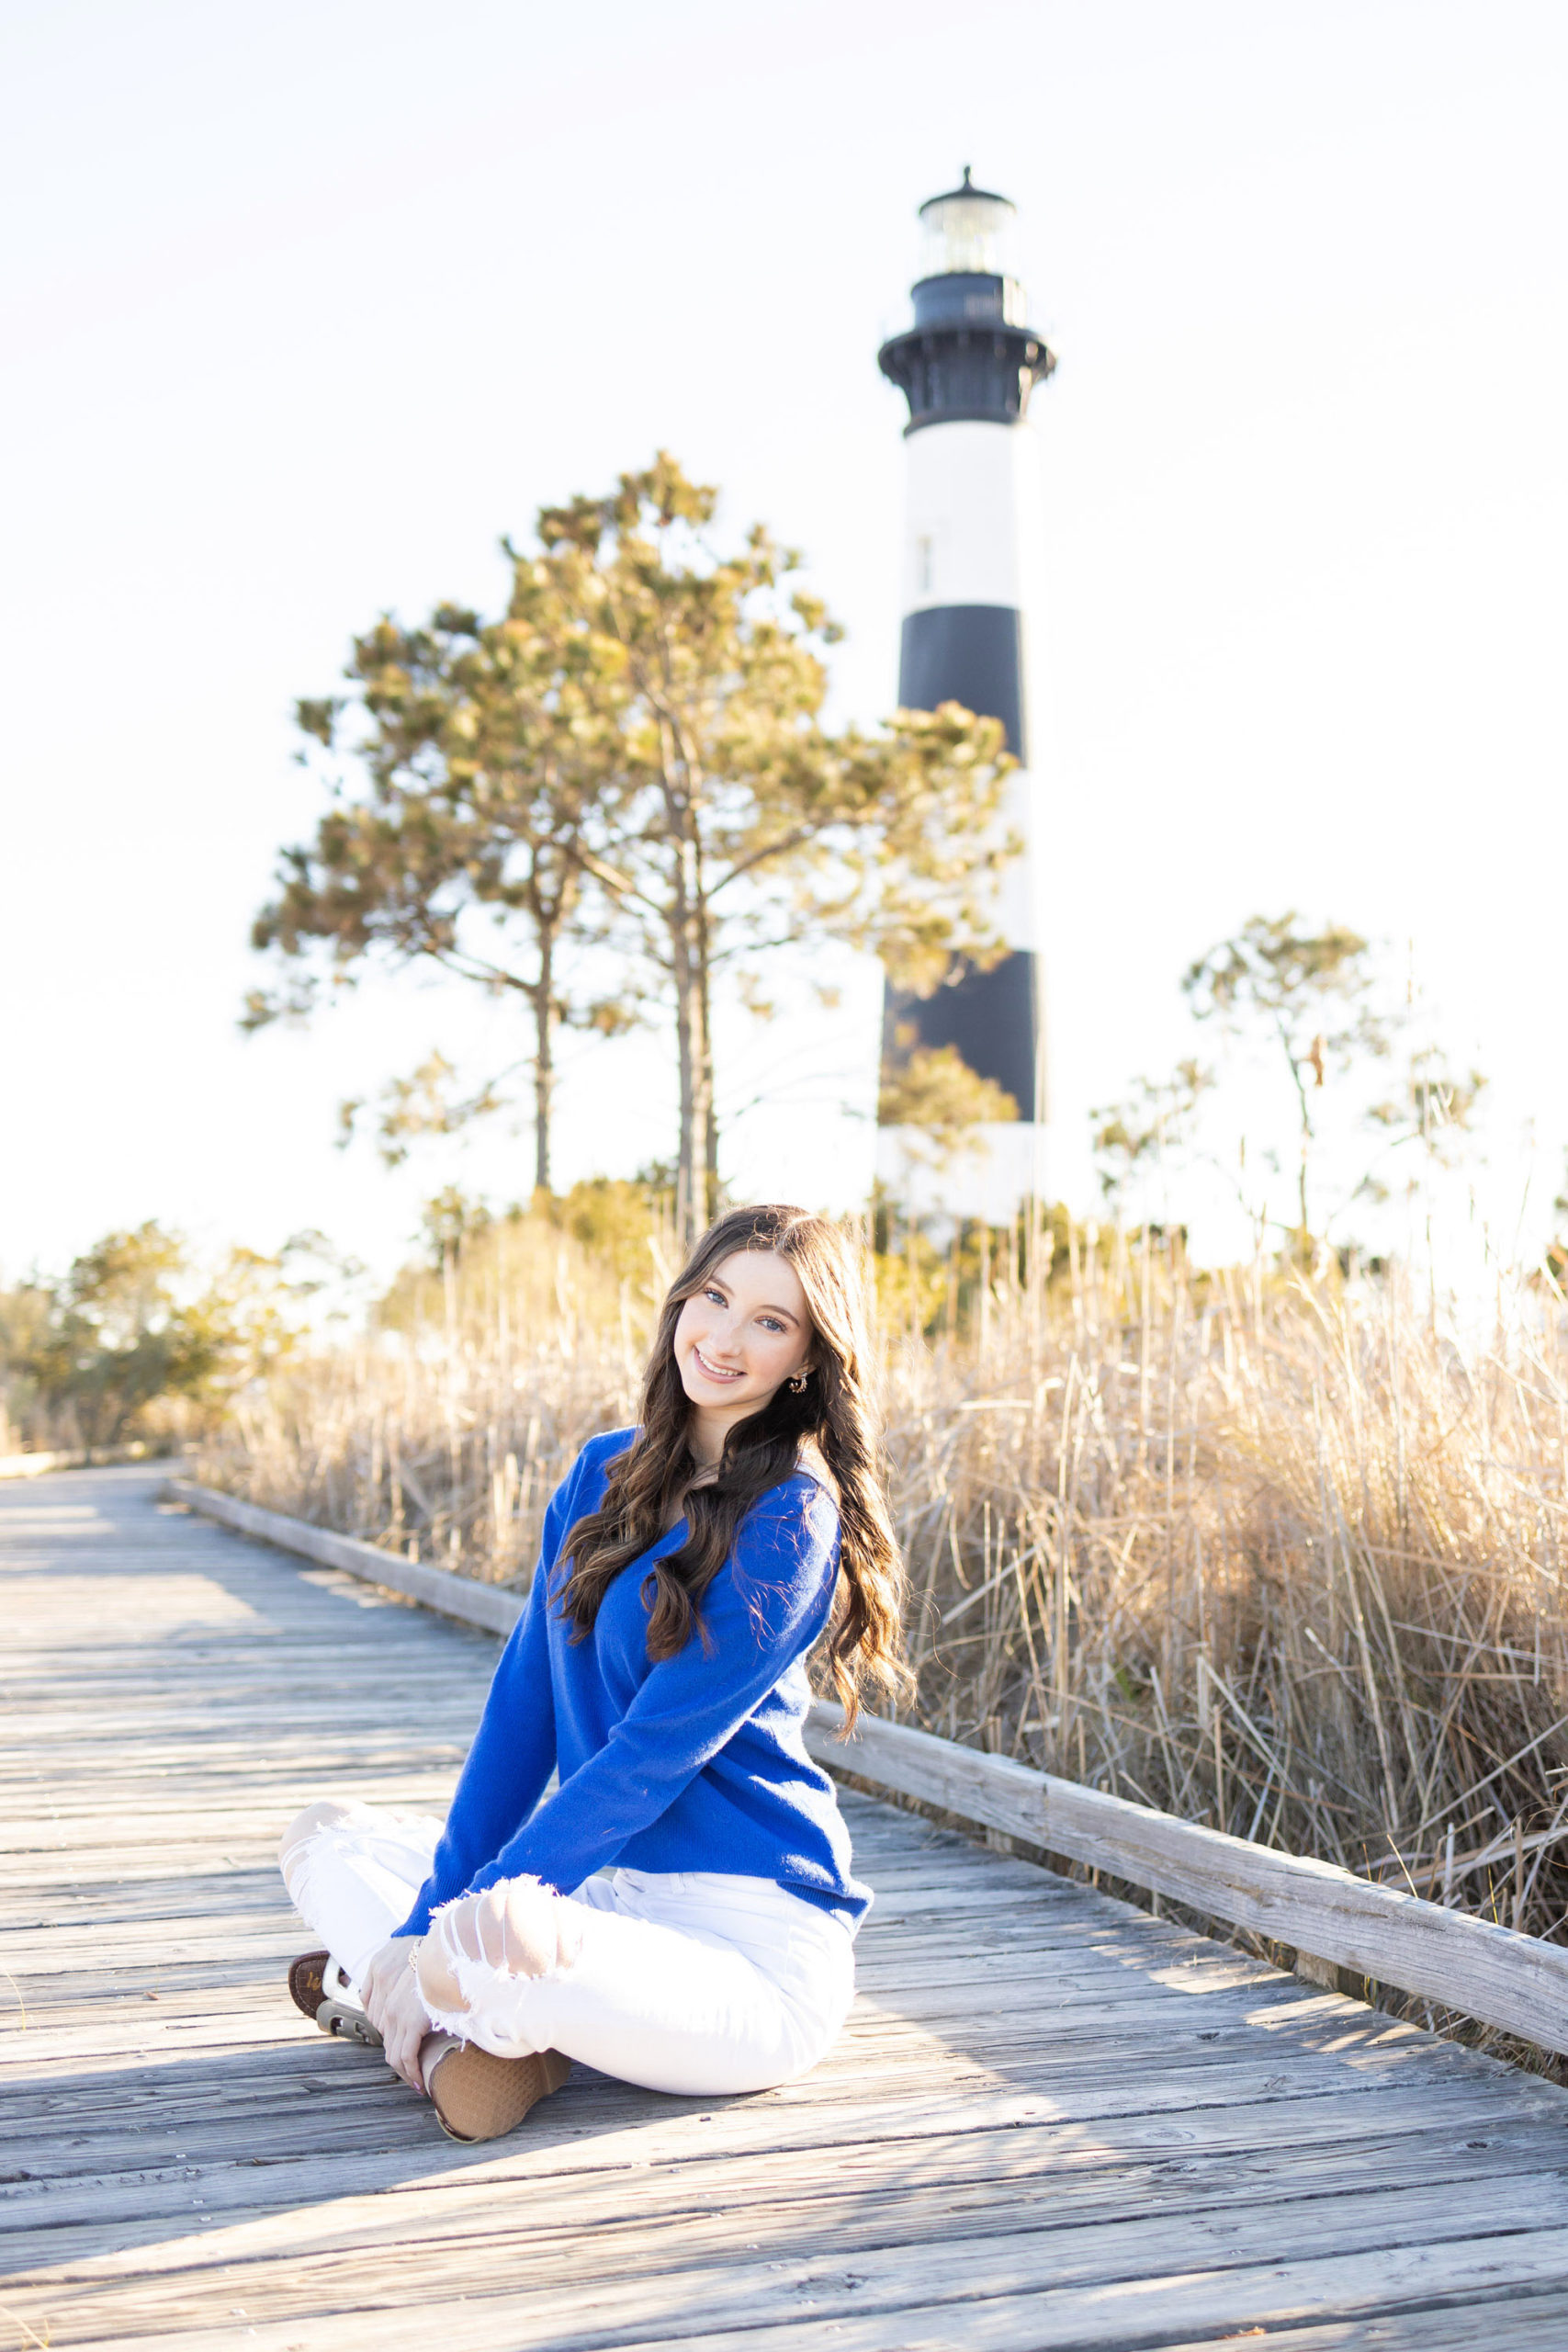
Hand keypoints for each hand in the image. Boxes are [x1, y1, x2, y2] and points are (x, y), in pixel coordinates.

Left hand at [360, 1936, 433, 2093]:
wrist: (448, 1956)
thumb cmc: (441, 1965)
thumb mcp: (423, 1976)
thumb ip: (417, 1991)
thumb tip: (428, 2008)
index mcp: (389, 1995)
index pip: (385, 2029)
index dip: (397, 2046)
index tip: (410, 2057)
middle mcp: (389, 2007)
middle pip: (389, 2045)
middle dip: (401, 2065)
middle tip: (414, 2076)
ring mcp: (398, 2016)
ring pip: (395, 2056)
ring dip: (406, 2074)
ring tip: (417, 2084)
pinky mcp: (410, 2024)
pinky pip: (406, 2057)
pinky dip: (412, 2073)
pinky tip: (421, 2083)